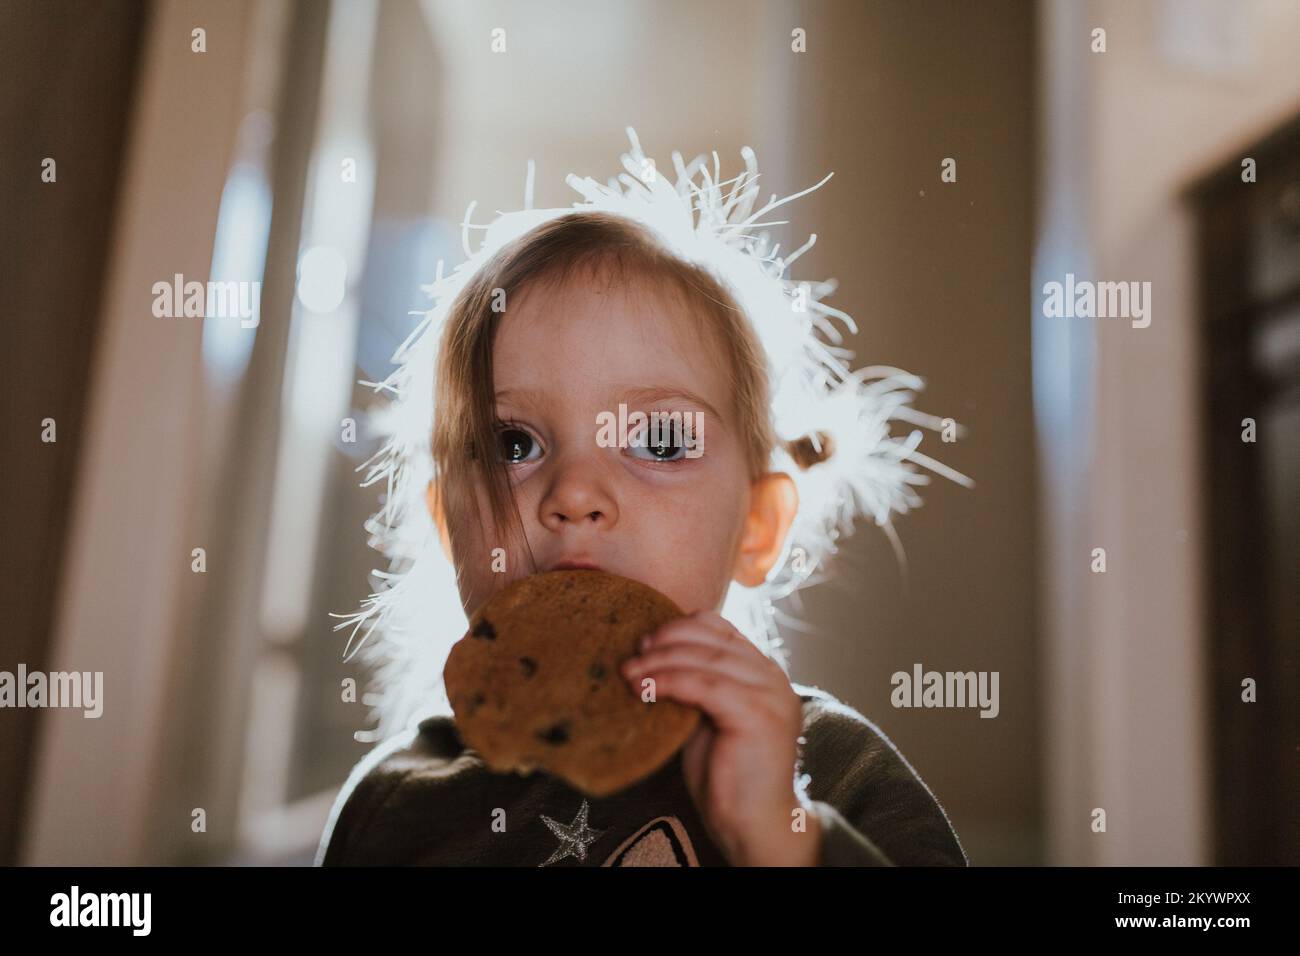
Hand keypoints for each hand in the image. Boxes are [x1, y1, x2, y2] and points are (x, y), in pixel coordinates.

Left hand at [621, 610, 820, 865]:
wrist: (751, 823)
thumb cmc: (726, 776)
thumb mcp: (708, 718)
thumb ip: (695, 686)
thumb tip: (651, 657)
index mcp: (764, 673)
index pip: (722, 629)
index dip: (681, 627)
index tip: (647, 641)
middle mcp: (773, 677)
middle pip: (713, 640)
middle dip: (666, 642)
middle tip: (632, 654)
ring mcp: (770, 694)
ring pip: (706, 659)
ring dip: (660, 661)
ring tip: (629, 673)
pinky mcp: (758, 713)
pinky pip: (704, 685)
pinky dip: (669, 681)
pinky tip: (645, 688)